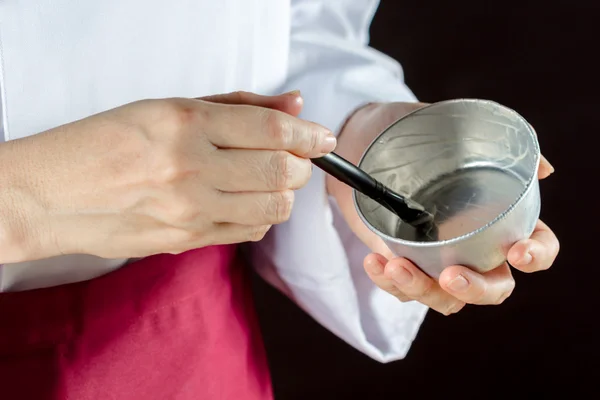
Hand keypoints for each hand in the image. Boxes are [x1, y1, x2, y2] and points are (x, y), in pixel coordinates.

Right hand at [0, 91, 335, 262]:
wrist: (52, 195)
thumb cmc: (103, 143)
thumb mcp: (165, 107)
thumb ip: (236, 106)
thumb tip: (292, 106)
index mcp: (185, 125)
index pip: (272, 132)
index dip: (309, 135)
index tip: (322, 138)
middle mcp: (191, 169)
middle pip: (282, 172)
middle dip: (301, 165)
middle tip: (295, 157)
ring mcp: (190, 211)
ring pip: (274, 208)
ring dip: (284, 193)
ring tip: (270, 180)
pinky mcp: (187, 241)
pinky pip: (249, 233)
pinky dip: (260, 217)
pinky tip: (244, 202)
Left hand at [328, 102, 558, 314]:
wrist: (365, 144)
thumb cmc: (416, 136)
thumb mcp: (453, 130)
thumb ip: (497, 144)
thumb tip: (543, 169)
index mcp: (501, 216)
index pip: (536, 246)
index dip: (536, 255)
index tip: (517, 253)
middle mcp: (475, 244)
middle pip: (495, 287)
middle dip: (478, 290)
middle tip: (450, 277)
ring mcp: (439, 258)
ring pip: (448, 299)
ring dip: (423, 291)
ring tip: (395, 266)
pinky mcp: (407, 264)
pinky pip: (406, 291)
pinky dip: (390, 283)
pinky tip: (374, 262)